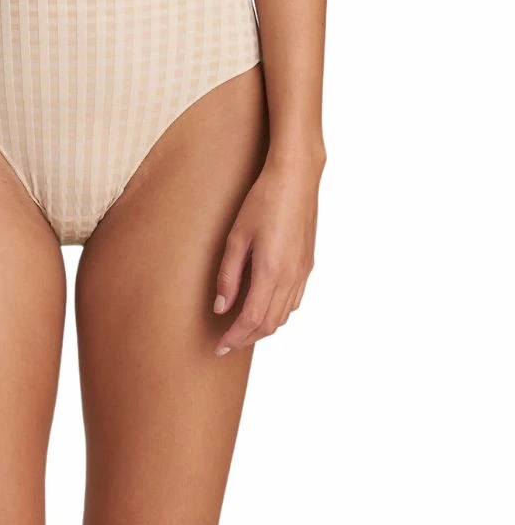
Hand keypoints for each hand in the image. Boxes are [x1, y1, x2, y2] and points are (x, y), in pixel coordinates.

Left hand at [212, 147, 323, 354]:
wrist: (296, 178)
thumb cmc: (264, 200)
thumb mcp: (237, 236)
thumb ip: (228, 274)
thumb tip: (221, 307)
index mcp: (271, 271)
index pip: (252, 320)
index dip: (234, 337)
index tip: (218, 346)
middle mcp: (291, 277)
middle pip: (269, 324)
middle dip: (246, 338)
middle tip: (226, 342)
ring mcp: (303, 272)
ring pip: (284, 315)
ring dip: (262, 328)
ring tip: (241, 329)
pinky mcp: (308, 264)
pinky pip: (294, 301)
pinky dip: (277, 312)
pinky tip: (264, 306)